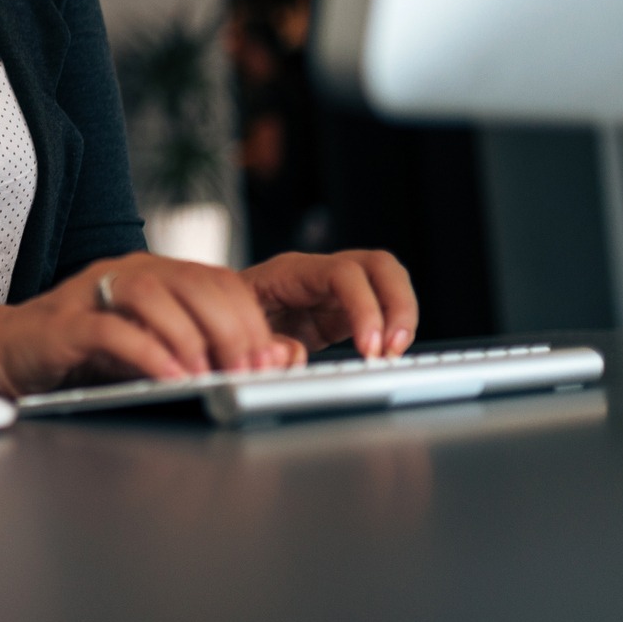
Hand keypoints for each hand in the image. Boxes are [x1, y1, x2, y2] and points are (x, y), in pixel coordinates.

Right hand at [0, 252, 299, 394]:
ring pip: (155, 296)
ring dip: (190, 339)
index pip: (220, 281)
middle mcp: (129, 272)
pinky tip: (169, 378)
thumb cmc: (87, 356)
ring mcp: (94, 291)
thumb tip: (274, 359)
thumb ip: (209, 353)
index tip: (266, 363)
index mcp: (157, 274)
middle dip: (230, 331)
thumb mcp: (157, 352)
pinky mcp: (65, 321)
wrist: (10, 352)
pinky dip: (148, 354)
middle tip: (244, 373)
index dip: (252, 320)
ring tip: (207, 378)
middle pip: (195, 283)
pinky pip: (113, 329)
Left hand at [240, 250, 418, 359]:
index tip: (368, 347)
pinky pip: (384, 308)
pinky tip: (384, 356)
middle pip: (379, 265)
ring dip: (403, 317)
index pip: (343, 273)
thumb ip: (262, 343)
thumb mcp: (233, 329)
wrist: (219, 318)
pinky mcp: (344, 310)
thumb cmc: (224, 316)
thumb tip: (294, 355)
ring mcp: (336, 290)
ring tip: (392, 354)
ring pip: (388, 281)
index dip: (364, 307)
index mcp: (291, 270)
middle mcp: (320, 273)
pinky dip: (394, 329)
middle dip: (398, 305)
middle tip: (391, 349)